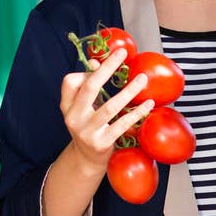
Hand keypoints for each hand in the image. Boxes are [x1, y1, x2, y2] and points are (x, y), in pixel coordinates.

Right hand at [58, 49, 154, 170]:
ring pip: (110, 106)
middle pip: (90, 87)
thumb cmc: (89, 128)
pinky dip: (137, 113)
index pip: (70, 82)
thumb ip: (89, 88)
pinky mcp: (102, 143)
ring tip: (142, 79)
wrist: (87, 161)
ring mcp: (87, 132)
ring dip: (128, 90)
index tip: (102, 65)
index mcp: (67, 107)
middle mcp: (74, 118)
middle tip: (122, 54)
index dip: (86, 71)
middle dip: (107, 68)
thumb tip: (96, 62)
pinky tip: (148, 104)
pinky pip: (122, 124)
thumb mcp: (84, 108)